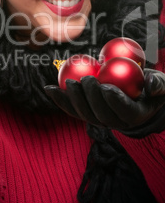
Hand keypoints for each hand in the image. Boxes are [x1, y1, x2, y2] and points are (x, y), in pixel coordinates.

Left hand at [44, 69, 164, 137]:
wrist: (137, 96)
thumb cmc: (150, 87)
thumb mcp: (161, 84)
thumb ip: (158, 84)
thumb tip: (150, 86)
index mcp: (134, 115)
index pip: (123, 110)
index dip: (113, 101)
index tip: (106, 87)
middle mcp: (116, 123)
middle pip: (101, 114)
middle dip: (92, 98)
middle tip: (88, 79)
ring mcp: (99, 120)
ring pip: (84, 114)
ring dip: (74, 100)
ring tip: (69, 83)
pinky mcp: (86, 114)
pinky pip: (72, 109)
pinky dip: (60, 100)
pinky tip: (49, 88)